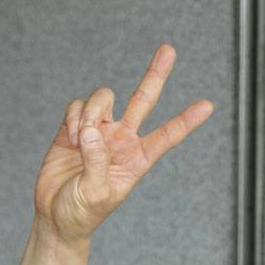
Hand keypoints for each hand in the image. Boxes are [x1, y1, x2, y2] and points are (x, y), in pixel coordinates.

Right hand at [33, 43, 213, 243]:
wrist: (55, 215)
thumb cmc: (81, 212)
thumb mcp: (95, 194)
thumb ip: (96, 162)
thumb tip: (95, 130)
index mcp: (138, 159)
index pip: (168, 136)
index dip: (187, 120)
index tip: (208, 106)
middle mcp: (123, 140)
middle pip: (143, 99)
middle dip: (155, 74)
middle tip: (169, 49)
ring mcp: (100, 131)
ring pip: (103, 98)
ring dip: (90, 113)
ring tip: (81, 141)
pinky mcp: (75, 127)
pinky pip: (77, 106)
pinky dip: (74, 117)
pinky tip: (72, 138)